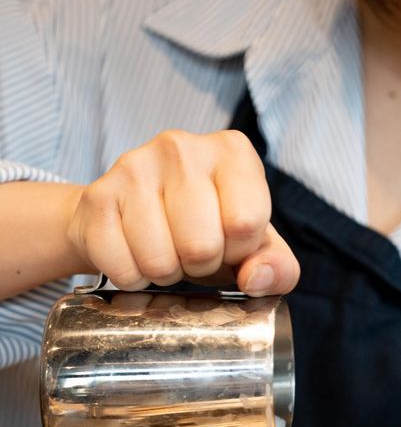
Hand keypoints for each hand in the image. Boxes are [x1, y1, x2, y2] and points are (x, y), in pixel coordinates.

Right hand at [66, 130, 299, 293]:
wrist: (130, 217)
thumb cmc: (206, 229)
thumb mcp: (255, 246)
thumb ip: (277, 266)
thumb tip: (256, 279)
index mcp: (232, 151)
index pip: (247, 222)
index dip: (238, 250)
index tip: (228, 243)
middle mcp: (182, 147)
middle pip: (202, 245)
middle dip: (200, 266)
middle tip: (192, 252)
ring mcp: (134, 166)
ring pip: (159, 261)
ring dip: (164, 273)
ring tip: (165, 251)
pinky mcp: (97, 196)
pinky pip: (122, 267)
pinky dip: (131, 277)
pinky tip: (135, 253)